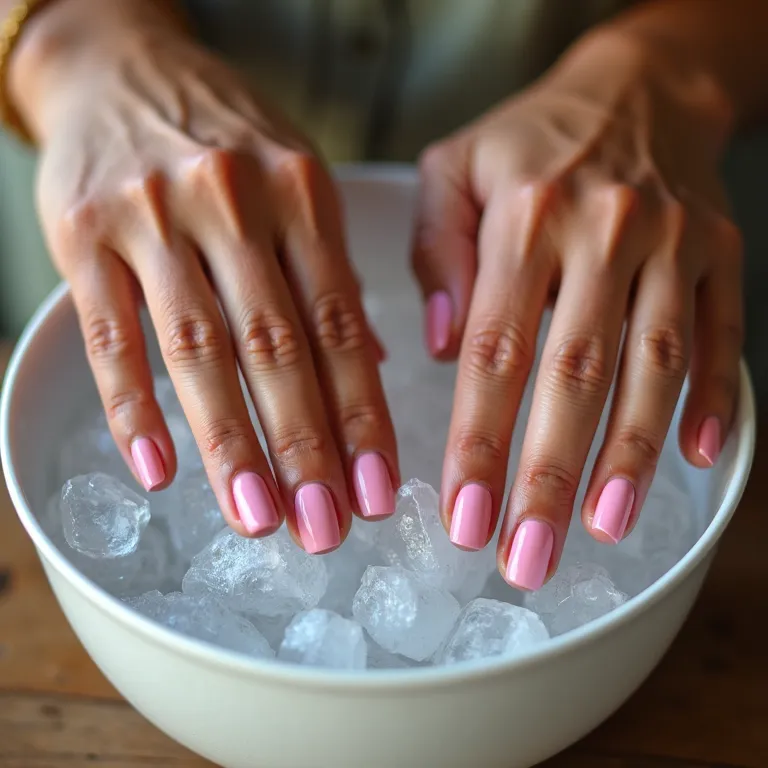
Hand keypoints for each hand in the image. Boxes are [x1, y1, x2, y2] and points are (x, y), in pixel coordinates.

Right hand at [25, 16, 397, 551]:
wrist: (122, 67)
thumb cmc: (226, 137)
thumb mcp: (298, 184)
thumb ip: (331, 274)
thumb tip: (370, 367)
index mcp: (301, 196)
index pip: (341, 326)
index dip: (362, 417)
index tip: (379, 492)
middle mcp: (232, 205)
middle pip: (276, 349)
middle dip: (306, 448)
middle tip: (326, 528)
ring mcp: (152, 218)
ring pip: (198, 351)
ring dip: (231, 445)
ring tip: (258, 520)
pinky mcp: (82, 234)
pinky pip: (110, 335)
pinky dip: (134, 407)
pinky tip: (160, 471)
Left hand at [412, 32, 741, 587]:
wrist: (637, 84)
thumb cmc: (529, 141)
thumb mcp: (453, 171)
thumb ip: (434, 255)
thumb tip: (432, 347)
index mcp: (522, 216)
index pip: (492, 350)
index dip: (478, 441)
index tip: (463, 517)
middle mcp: (602, 232)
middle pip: (574, 373)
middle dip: (548, 475)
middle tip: (527, 558)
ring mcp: (671, 244)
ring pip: (654, 365)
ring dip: (630, 456)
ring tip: (605, 529)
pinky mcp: (720, 253)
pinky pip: (724, 334)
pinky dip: (714, 399)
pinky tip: (698, 459)